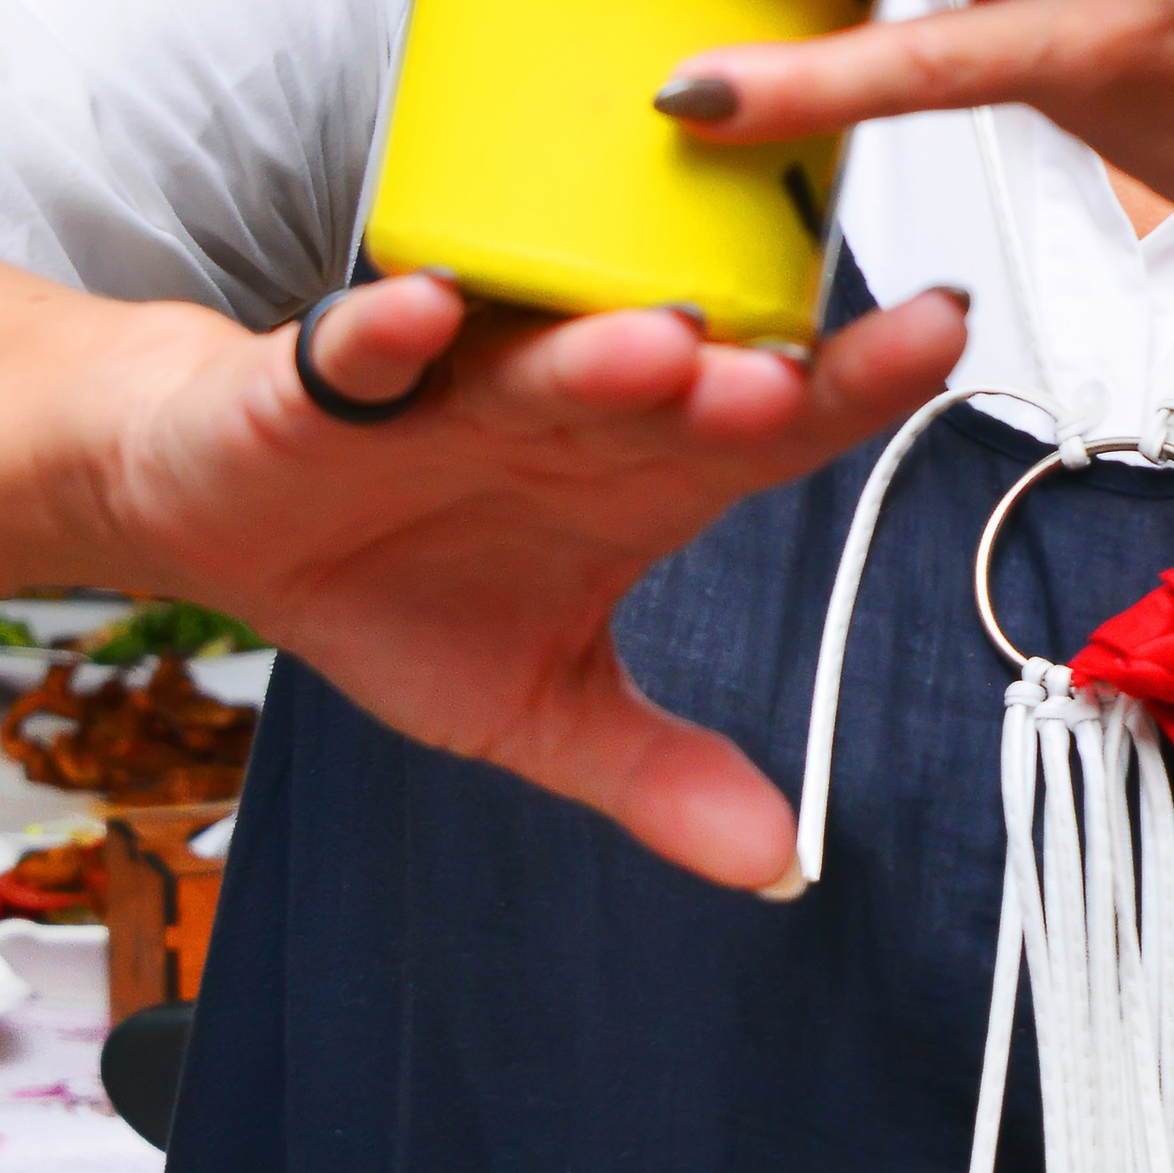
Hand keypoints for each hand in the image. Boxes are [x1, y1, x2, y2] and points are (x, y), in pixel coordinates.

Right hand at [84, 269, 968, 892]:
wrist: (224, 515)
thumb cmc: (395, 581)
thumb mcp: (532, 706)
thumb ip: (656, 771)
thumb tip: (780, 858)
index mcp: (638, 466)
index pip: (768, 423)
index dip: (856, 385)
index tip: (949, 338)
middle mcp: (566, 404)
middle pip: (667, 384)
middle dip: (732, 380)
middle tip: (795, 379)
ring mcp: (451, 387)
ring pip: (534, 363)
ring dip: (593, 352)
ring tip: (661, 344)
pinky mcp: (324, 384)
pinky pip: (359, 346)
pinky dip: (392, 330)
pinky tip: (433, 314)